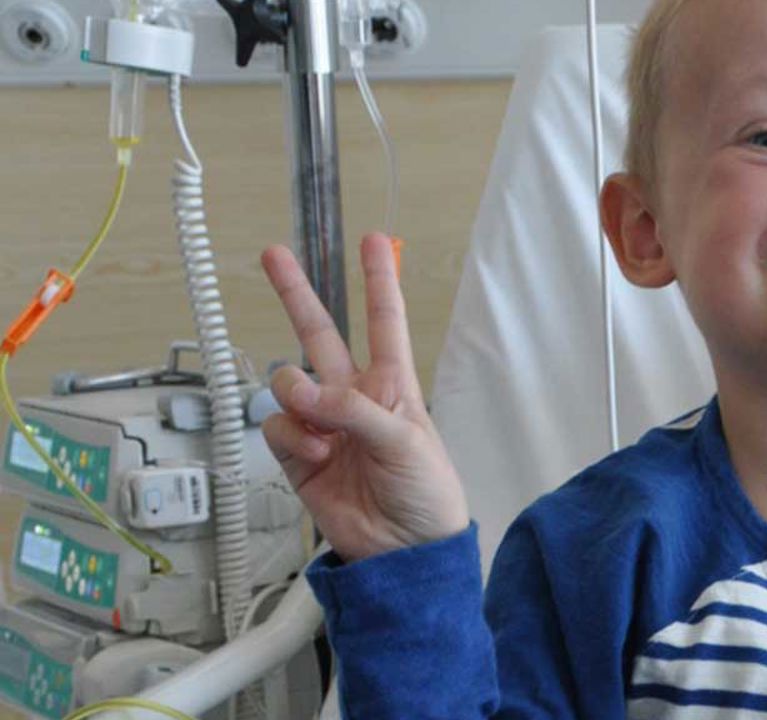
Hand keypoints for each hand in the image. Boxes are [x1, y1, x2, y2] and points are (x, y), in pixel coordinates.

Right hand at [260, 234, 468, 562]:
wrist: (406, 550)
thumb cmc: (427, 494)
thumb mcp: (407, 441)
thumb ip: (355, 410)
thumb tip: (303, 392)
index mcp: (393, 385)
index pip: (384, 322)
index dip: (379, 280)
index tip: (372, 241)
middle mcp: (354, 397)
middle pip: (319, 334)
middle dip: (296, 293)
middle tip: (272, 254)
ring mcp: (322, 425)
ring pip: (287, 383)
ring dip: (298, 399)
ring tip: (321, 433)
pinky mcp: (297, 456)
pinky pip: (276, 427)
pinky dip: (290, 437)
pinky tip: (313, 455)